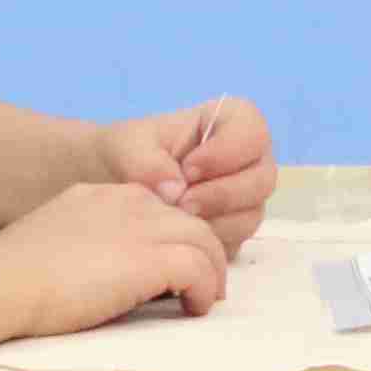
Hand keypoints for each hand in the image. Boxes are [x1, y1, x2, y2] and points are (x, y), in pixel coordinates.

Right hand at [0, 182, 232, 340]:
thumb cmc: (13, 273)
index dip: (173, 236)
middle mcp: (130, 203)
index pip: (160, 207)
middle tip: (203, 283)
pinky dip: (203, 290)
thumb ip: (90, 240)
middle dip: (203, 251)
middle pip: (190, 220)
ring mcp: (142, 228)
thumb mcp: (58, 237)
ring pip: (204, 240)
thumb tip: (109, 267)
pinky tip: (192, 308)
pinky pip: (199, 269)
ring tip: (204, 299)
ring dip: (211, 272)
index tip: (174, 264)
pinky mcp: (149, 259)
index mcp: (104, 195)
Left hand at [93, 96, 277, 248]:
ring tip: (175, 221)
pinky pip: (236, 243)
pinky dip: (209, 245)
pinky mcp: (231, 231)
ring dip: (215, 222)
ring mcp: (242, 199)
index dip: (228, 151)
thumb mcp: (125, 146)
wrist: (108, 185)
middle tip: (181, 203)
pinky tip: (179, 239)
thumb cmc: (125, 154)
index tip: (189, 168)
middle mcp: (245, 161)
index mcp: (228, 124)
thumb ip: (147, 160)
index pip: (254, 131)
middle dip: (221, 194)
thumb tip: (176, 190)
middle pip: (263, 178)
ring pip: (252, 215)